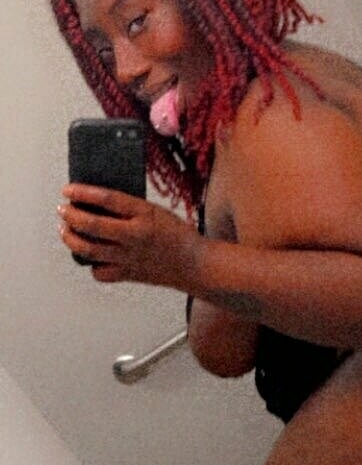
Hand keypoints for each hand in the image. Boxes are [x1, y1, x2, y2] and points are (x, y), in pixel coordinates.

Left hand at [58, 185, 200, 289]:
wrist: (196, 266)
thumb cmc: (178, 236)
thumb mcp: (156, 212)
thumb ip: (130, 208)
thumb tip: (98, 203)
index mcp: (144, 215)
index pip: (107, 199)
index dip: (83, 193)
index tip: (68, 190)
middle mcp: (135, 237)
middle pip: (92, 225)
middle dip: (71, 216)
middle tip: (63, 210)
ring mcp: (130, 258)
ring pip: (89, 250)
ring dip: (71, 239)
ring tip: (66, 231)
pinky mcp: (128, 274)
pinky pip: (100, 273)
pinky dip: (91, 265)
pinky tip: (91, 257)